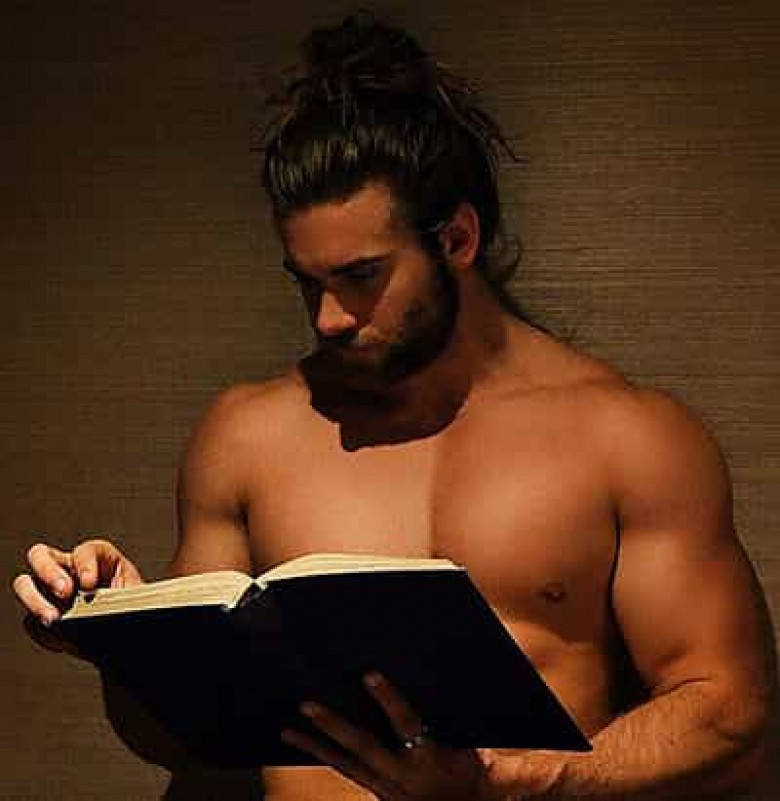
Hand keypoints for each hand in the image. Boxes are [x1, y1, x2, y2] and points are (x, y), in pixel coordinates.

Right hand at [12, 539, 142, 650]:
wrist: (129, 636)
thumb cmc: (135, 608)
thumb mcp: (139, 597)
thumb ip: (130, 595)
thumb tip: (127, 601)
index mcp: (97, 559)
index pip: (84, 550)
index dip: (84, 562)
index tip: (90, 583)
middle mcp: (69, 570)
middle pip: (41, 555)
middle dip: (49, 572)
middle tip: (66, 592)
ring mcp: (51, 592)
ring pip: (26, 583)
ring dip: (35, 600)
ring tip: (54, 618)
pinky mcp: (44, 614)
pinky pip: (29, 619)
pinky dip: (39, 627)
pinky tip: (58, 634)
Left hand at [280, 672, 524, 800]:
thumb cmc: (482, 776)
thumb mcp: (490, 757)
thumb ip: (480, 734)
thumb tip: (497, 693)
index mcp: (431, 760)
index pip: (408, 725)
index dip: (389, 700)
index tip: (369, 673)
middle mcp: (404, 779)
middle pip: (363, 748)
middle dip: (333, 725)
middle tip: (307, 704)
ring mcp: (388, 791)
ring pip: (346, 765)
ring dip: (315, 746)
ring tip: (288, 730)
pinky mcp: (380, 795)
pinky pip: (349, 773)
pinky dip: (327, 757)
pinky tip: (306, 744)